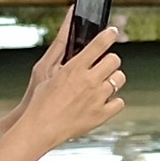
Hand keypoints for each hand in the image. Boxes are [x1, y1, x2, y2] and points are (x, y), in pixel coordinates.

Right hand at [7, 16, 124, 160]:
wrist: (39, 128)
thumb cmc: (39, 101)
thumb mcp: (45, 71)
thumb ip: (61, 53)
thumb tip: (68, 34)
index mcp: (75, 68)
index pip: (100, 44)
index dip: (109, 35)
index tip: (112, 32)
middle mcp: (89, 81)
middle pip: (114, 60)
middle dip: (109, 60)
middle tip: (103, 65)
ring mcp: (97, 98)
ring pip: (119, 79)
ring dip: (113, 79)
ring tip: (103, 84)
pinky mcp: (101, 114)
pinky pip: (120, 102)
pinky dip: (113, 102)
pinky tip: (104, 101)